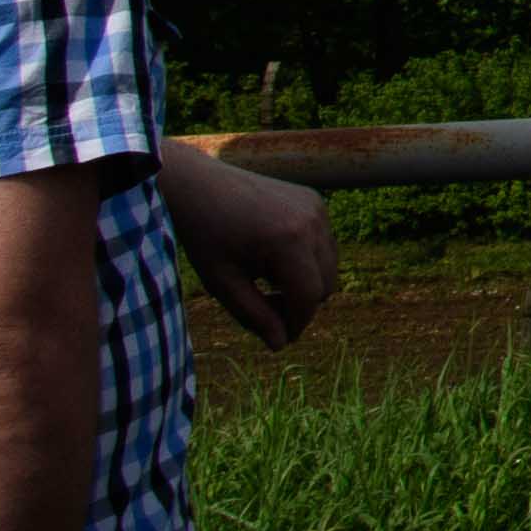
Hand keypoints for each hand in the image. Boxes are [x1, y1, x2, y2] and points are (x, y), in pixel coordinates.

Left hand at [159, 142, 340, 351]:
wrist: (200, 185)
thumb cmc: (206, 236)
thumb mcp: (223, 284)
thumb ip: (255, 316)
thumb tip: (281, 344)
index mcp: (287, 241)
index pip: (308, 297)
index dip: (295, 324)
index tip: (277, 337)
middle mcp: (311, 221)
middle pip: (326, 284)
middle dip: (301, 302)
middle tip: (264, 303)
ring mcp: (317, 208)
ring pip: (330, 265)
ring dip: (306, 280)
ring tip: (266, 280)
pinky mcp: (316, 201)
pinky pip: (324, 243)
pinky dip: (307, 258)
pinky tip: (272, 255)